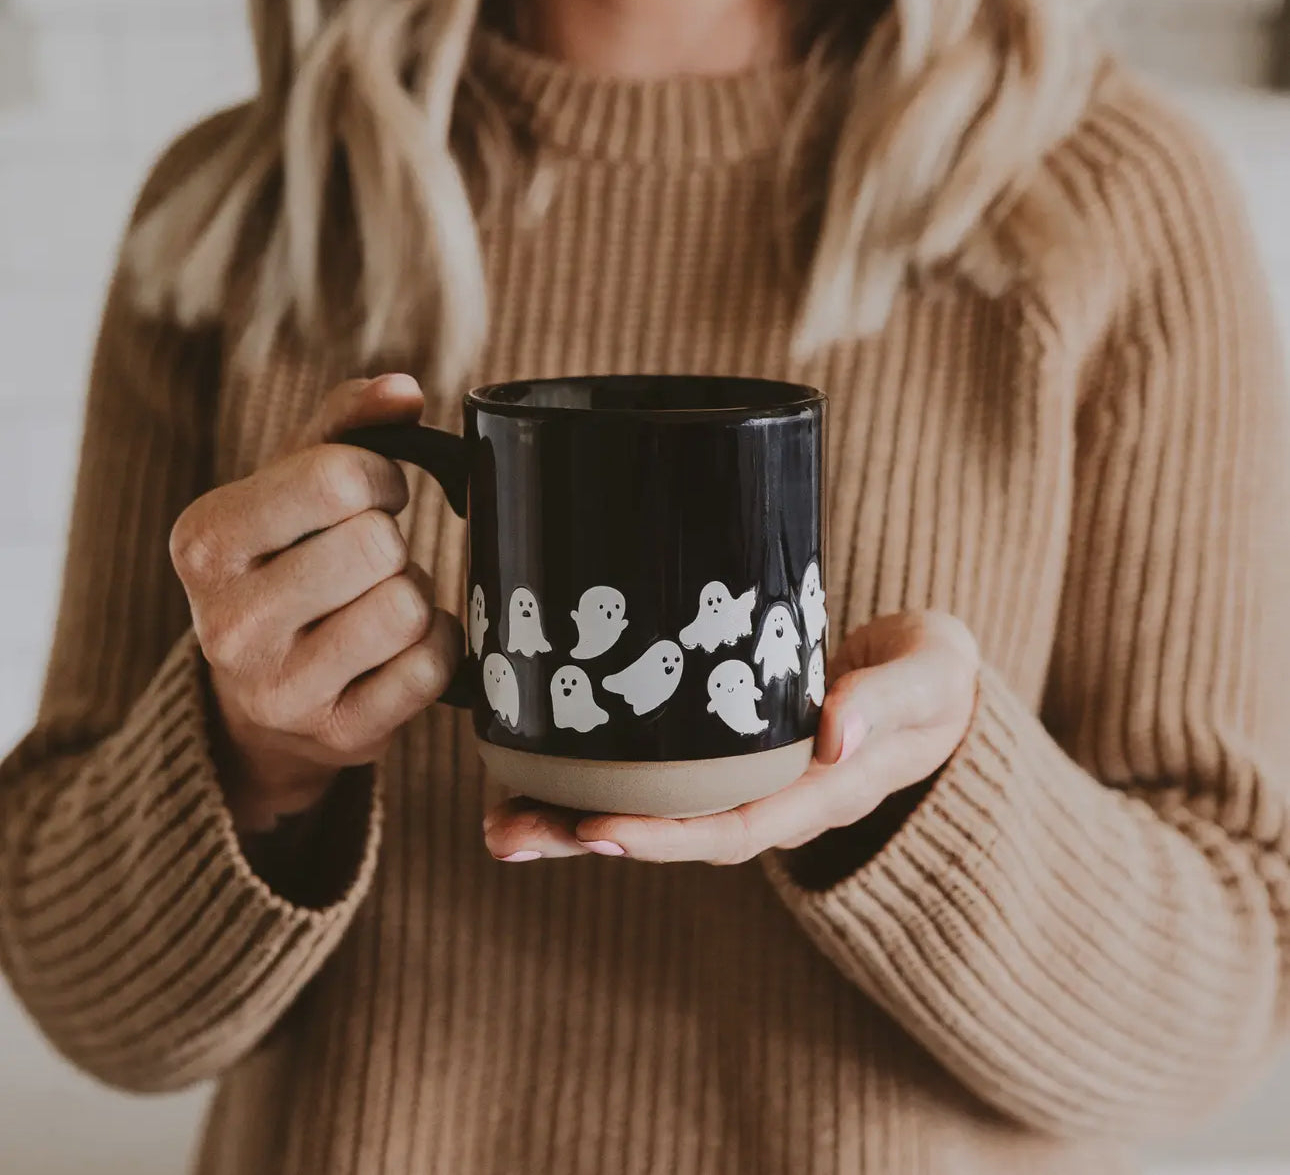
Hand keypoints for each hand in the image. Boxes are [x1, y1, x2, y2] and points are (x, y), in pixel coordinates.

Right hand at [170, 374, 463, 831]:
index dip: (378, 475)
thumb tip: (402, 390)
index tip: (370, 493)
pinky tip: (397, 650)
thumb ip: (343, 424)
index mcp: (206, 541)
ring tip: (375, 604)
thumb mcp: (288, 488)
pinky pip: (432, 666)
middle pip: (379, 544)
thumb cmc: (285, 567)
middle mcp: (228, 623)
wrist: (260, 698)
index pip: (337, 477)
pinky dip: (434, 647)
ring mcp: (282, 690)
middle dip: (391, 543)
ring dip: (412, 595)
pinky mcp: (340, 735)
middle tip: (368, 560)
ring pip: (408, 606)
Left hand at [483, 611, 978, 864]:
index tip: (595, 830)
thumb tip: (835, 735)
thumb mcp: (931, 676)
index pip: (733, 828)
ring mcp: (741, 782)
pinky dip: (590, 782)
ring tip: (493, 818)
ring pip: (648, 813)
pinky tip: (531, 773)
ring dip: (569, 820)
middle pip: (669, 834)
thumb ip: (890, 701)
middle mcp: (770, 800)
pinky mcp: (719, 754)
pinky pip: (651, 779)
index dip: (663, 835)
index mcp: (818, 792)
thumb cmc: (932, 679)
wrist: (931, 685)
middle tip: (504, 833)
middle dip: (586, 839)